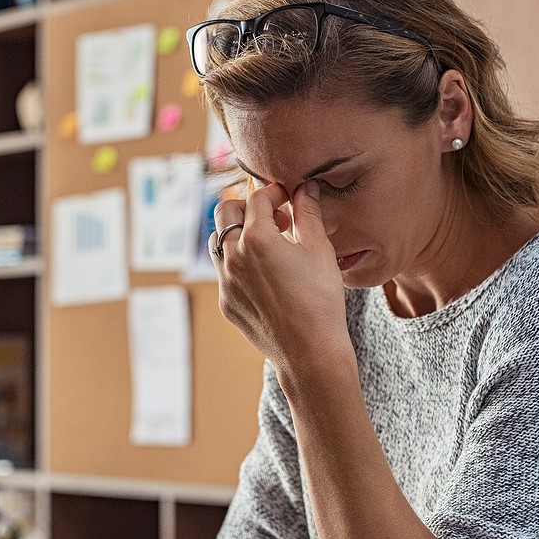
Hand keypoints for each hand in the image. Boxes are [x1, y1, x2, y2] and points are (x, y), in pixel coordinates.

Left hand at [212, 181, 351, 377]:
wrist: (310, 352)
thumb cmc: (320, 300)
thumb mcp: (319, 250)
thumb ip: (309, 213)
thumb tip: (306, 187)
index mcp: (257, 238)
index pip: (257, 198)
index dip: (275, 193)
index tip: (289, 199)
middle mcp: (233, 256)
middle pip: (224, 211)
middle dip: (248, 207)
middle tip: (275, 218)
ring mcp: (225, 281)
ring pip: (218, 241)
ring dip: (238, 233)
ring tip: (267, 244)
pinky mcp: (225, 302)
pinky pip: (224, 272)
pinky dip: (239, 262)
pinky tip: (266, 275)